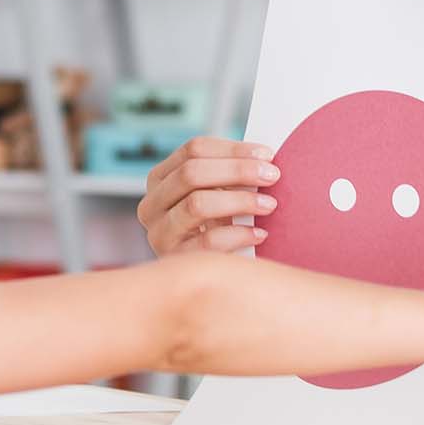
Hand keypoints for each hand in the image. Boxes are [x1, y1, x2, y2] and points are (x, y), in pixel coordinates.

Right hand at [136, 137, 281, 254]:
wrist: (202, 275)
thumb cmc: (215, 224)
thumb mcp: (215, 195)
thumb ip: (230, 174)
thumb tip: (265, 159)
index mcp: (160, 177)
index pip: (194, 149)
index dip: (232, 149)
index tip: (267, 154)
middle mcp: (151, 203)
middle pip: (192, 173)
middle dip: (237, 171)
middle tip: (272, 175)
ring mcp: (159, 233)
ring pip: (197, 204)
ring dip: (239, 201)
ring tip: (269, 205)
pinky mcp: (174, 259)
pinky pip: (208, 242)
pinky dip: (238, 235)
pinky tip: (259, 234)